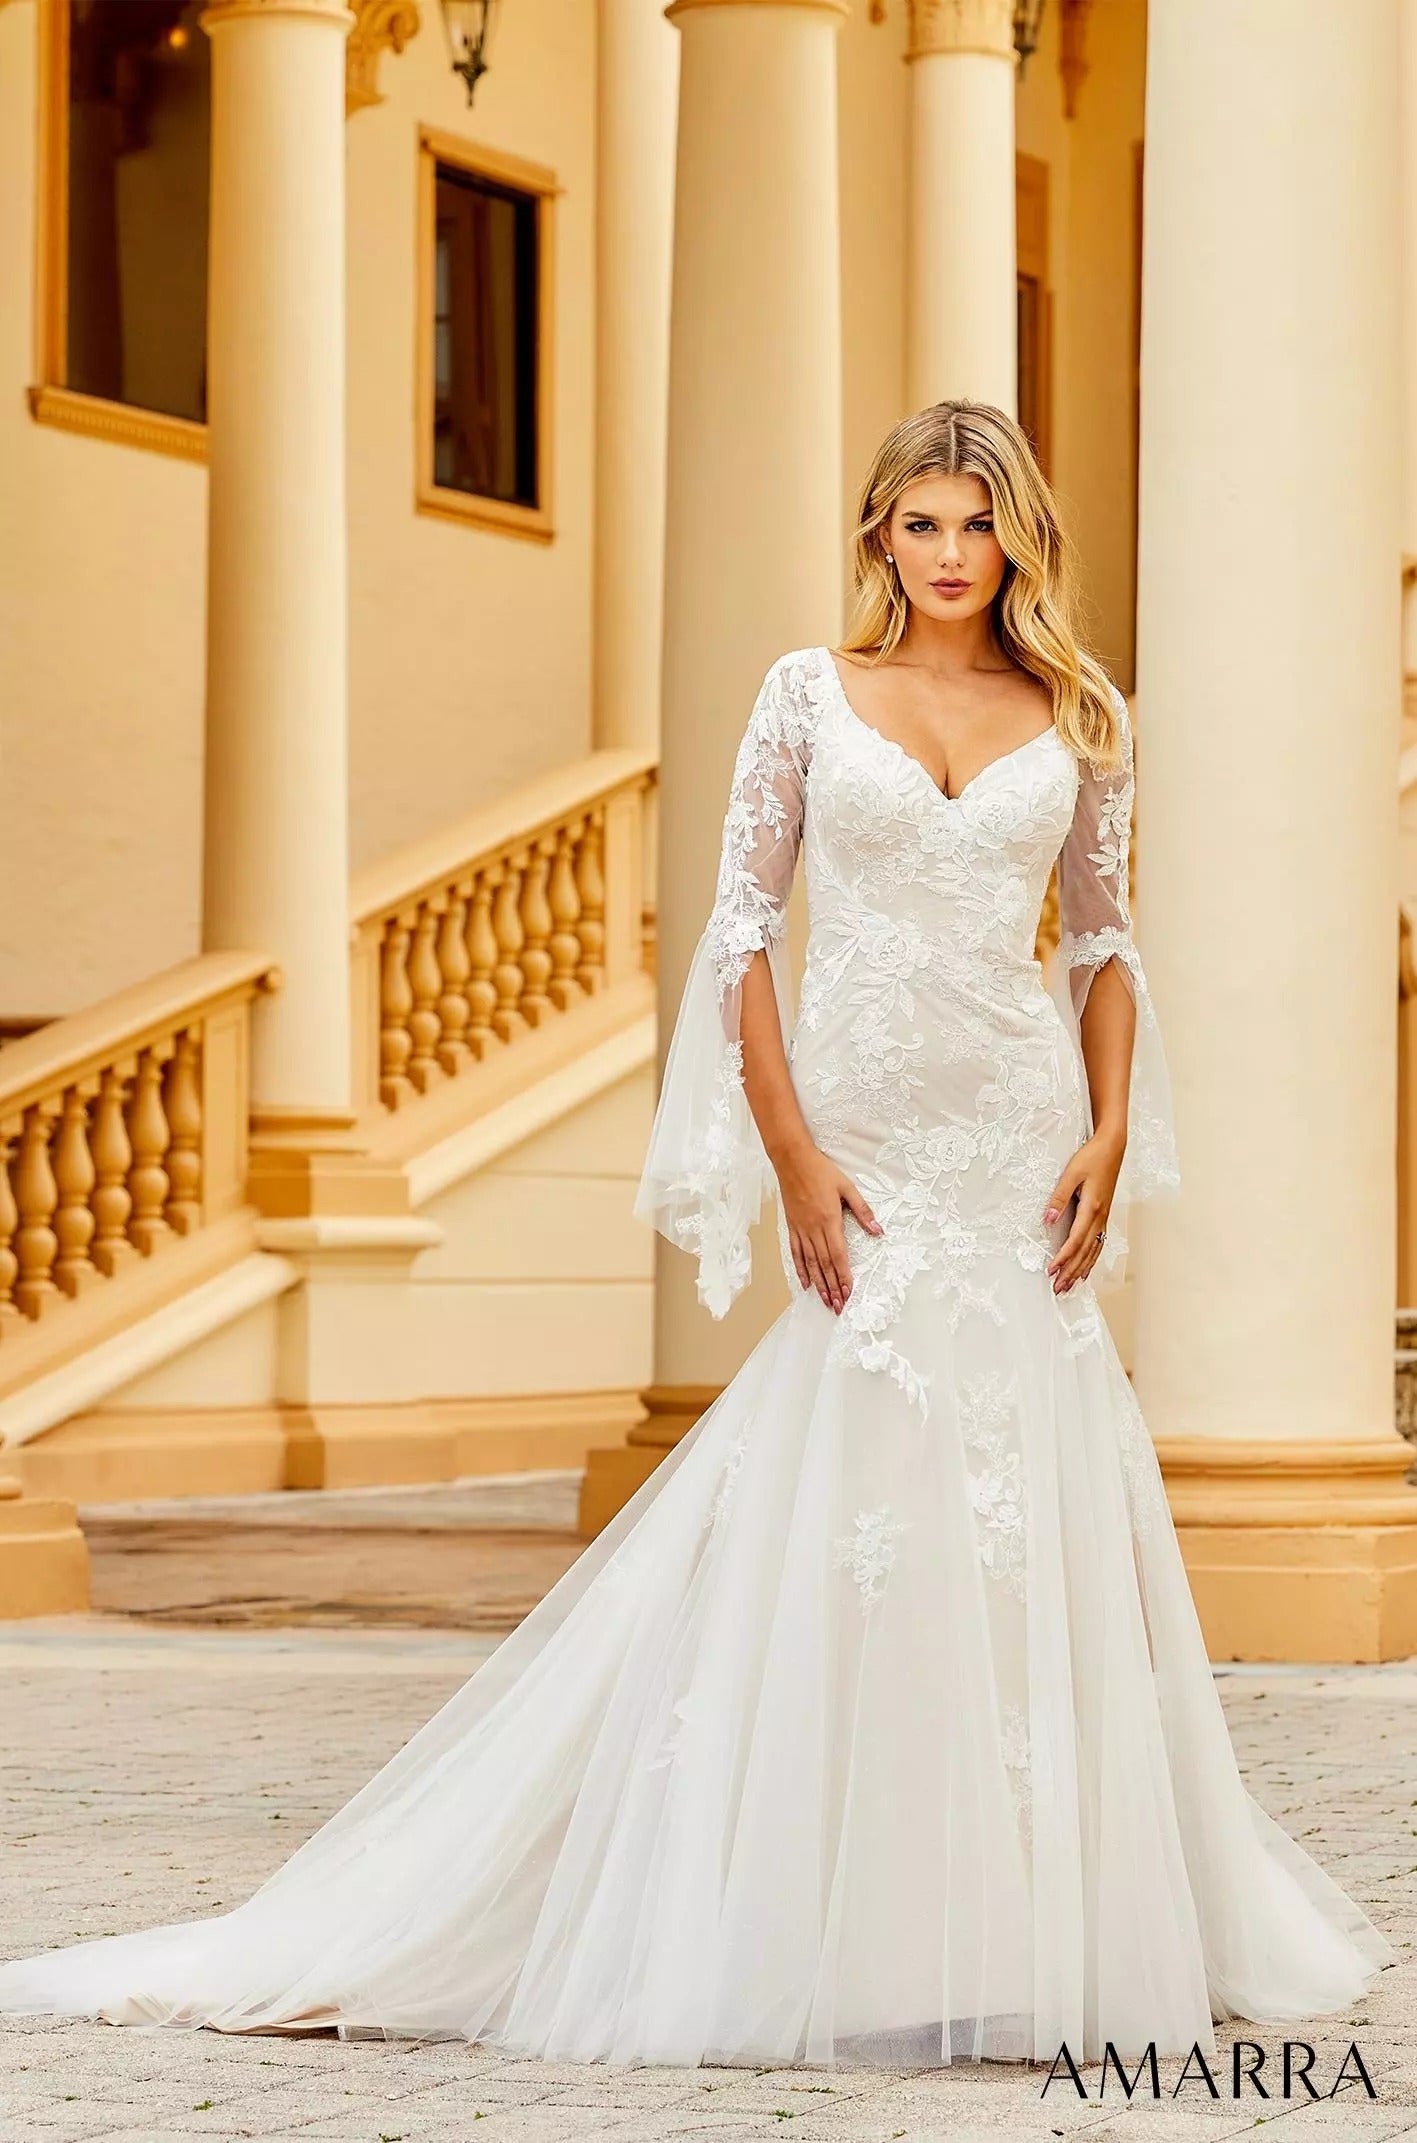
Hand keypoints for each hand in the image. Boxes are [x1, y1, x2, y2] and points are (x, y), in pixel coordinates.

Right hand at [775, 1141, 882, 1313]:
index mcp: (830, 1220)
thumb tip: (877, 1231)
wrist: (792, 1160)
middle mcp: (814, 1229)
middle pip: (825, 1264)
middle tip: (839, 1307)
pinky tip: (805, 1283)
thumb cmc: (821, 1171)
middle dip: (833, 1287)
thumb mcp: (847, 1187)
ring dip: (819, 1284)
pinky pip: (796, 1253)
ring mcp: (801, 1229)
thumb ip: (862, 1211)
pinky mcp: (792, 1227)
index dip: (843, 1276)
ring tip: (825, 1301)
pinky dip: (801, 1270)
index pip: (839, 1255)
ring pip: (811, 1263)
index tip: (848, 1293)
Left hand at [1043, 1130, 1123, 1293]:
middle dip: (1070, 1272)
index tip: (1051, 1271)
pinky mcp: (1104, 1216)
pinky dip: (1091, 1260)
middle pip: (1084, 1252)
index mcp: (1091, 1208)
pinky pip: (1098, 1244)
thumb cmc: (1091, 1157)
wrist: (1112, 1147)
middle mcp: (1100, 1218)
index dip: (1063, 1258)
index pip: (1075, 1240)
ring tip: (1069, 1286)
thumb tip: (1048, 1219)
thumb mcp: (1071, 1173)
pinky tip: (1086, 1270)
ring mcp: (1104, 1218)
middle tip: (1058, 1289)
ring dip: (1080, 1270)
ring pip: (1093, 1251)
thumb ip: (1059, 1197)